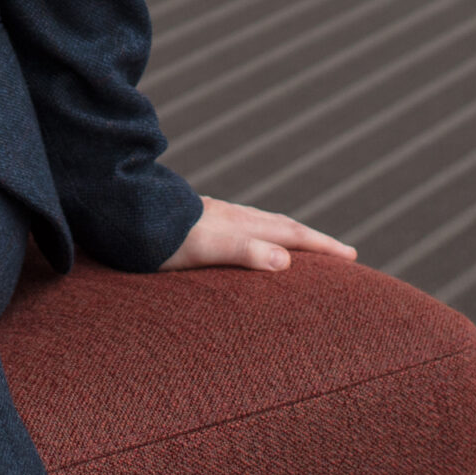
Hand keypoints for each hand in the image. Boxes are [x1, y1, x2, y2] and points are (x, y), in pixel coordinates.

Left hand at [160, 196, 354, 272]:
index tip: (352, 256)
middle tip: (342, 253)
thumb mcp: (205, 247)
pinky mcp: (198, 221)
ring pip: (262, 224)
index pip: (292, 235)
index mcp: (241, 224)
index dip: (323, 246)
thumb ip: (243, 250)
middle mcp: (232, 216)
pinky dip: (260, 236)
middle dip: (314, 241)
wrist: (123, 214)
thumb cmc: (161, 237)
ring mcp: (215, 216)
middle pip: (283, 226)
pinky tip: (248, 242)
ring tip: (302, 248)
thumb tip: (286, 260)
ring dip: (288, 236)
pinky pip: (242, 227)